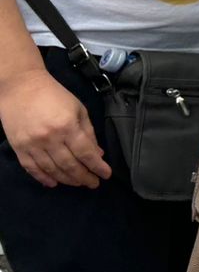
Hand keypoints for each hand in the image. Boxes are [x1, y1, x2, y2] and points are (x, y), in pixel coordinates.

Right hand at [0, 68, 110, 187]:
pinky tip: (54, 183)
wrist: (21, 87)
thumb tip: (97, 154)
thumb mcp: (78, 109)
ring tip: (78, 183)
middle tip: (93, 184)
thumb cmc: (54, 95)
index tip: (106, 175)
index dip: (97, 167)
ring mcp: (32, 145)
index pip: (86, 153)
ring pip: (52, 170)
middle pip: (70, 165)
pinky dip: (43, 178)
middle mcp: (49, 138)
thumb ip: (88, 132)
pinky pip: (31, 168)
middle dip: (84, 177)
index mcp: (67, 126)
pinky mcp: (19, 147)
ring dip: (67, 180)